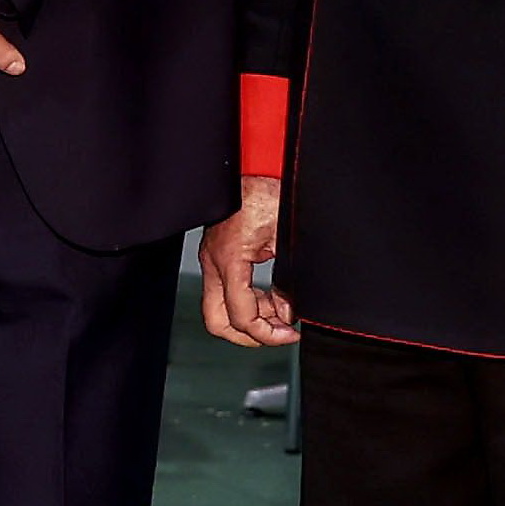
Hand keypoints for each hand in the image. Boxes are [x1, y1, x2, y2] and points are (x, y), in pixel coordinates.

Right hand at [201, 177, 298, 346]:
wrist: (250, 169)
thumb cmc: (265, 194)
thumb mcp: (286, 238)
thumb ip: (288, 279)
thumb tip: (290, 309)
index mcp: (229, 260)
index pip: (241, 315)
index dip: (267, 333)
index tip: (291, 333)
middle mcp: (214, 264)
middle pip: (218, 322)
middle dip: (249, 336)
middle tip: (279, 335)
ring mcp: (213, 262)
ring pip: (220, 311)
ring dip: (252, 319)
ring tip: (282, 314)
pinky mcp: (219, 258)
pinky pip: (226, 293)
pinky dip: (249, 302)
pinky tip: (272, 298)